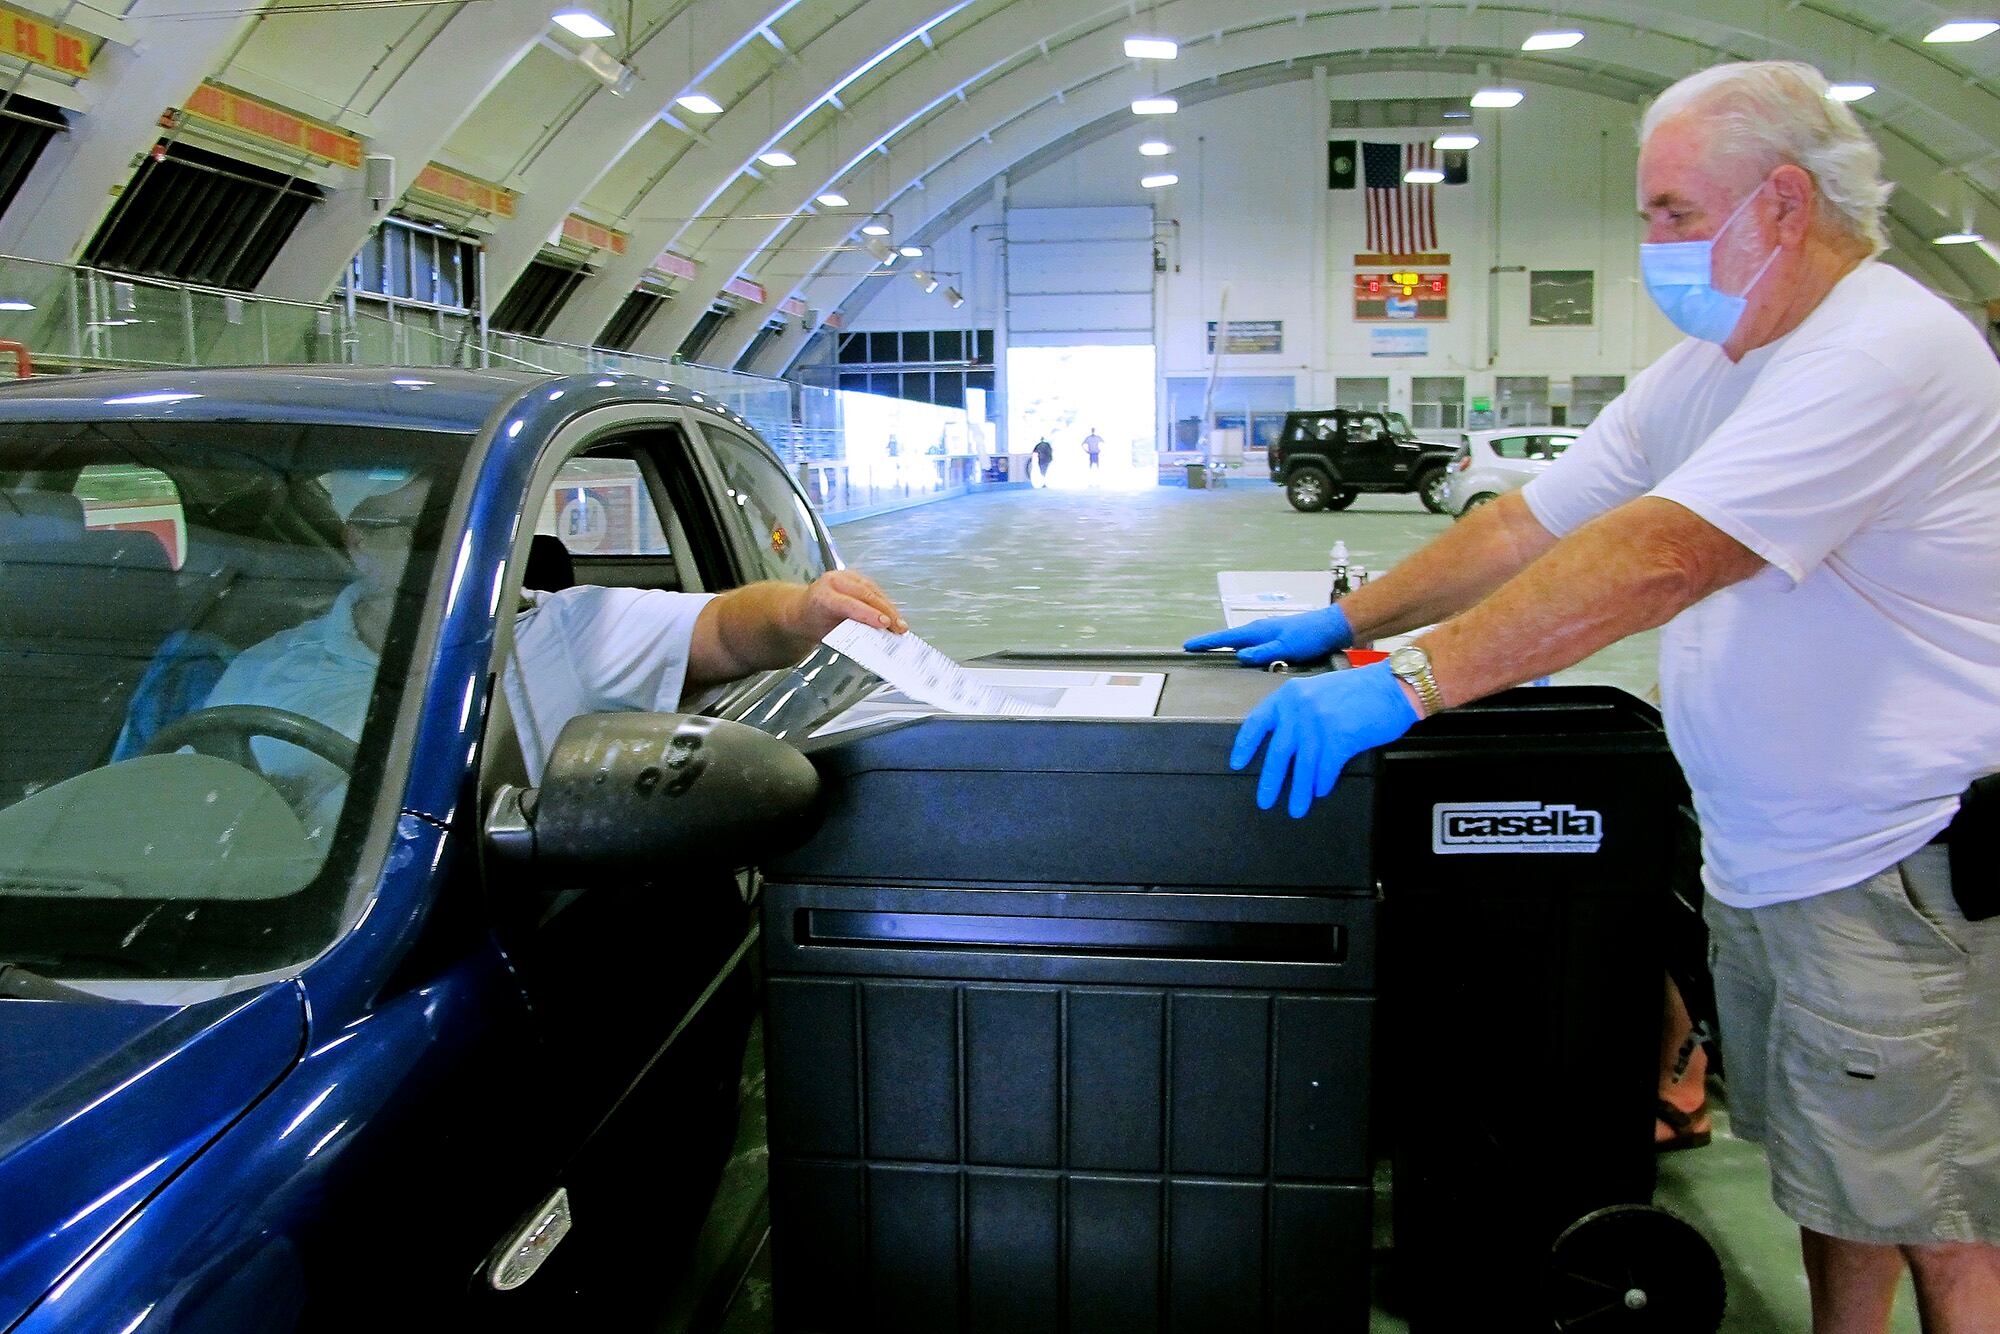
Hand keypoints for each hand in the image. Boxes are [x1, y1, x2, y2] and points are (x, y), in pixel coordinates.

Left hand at [796, 569, 906, 639]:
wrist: (803, 608)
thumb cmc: (814, 623)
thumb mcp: (827, 632)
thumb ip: (849, 632)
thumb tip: (874, 638)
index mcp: (822, 596)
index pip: (849, 604)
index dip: (869, 614)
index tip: (885, 624)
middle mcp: (833, 581)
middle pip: (865, 594)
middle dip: (886, 611)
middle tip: (899, 628)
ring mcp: (844, 576)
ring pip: (873, 590)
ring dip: (889, 608)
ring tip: (900, 624)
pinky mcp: (854, 576)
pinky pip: (873, 588)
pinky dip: (885, 602)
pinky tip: (893, 614)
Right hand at [1183, 604, 1352, 665]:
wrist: (1330, 627)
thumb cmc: (1309, 637)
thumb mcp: (1286, 648)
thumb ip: (1263, 652)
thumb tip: (1239, 657)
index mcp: (1257, 631)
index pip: (1225, 638)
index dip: (1206, 642)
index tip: (1188, 645)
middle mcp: (1258, 629)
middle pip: (1228, 638)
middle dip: (1210, 643)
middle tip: (1194, 650)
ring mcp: (1266, 632)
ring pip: (1239, 641)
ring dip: (1225, 646)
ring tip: (1211, 653)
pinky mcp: (1275, 637)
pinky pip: (1250, 644)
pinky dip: (1240, 648)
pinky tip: (1241, 655)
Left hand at [1231, 663, 1418, 816]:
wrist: (1392, 686)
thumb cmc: (1359, 690)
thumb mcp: (1318, 691)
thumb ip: (1299, 712)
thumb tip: (1287, 746)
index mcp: (1290, 695)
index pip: (1258, 722)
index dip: (1245, 746)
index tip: (1237, 764)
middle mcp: (1299, 708)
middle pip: (1278, 753)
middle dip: (1270, 781)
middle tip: (1264, 800)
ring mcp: (1319, 722)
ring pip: (1303, 767)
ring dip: (1299, 791)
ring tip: (1296, 809)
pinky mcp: (1340, 737)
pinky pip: (1325, 768)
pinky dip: (1322, 783)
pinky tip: (1320, 791)